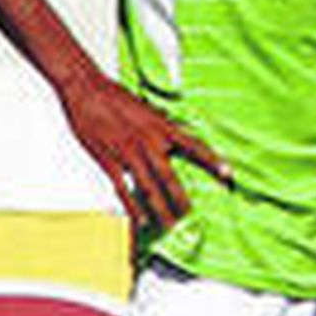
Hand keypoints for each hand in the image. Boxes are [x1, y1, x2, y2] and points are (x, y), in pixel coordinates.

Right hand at [57, 68, 229, 232]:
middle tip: (190, 216)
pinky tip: (141, 220)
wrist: (86, 89)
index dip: (213, 161)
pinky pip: (123, 189)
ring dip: (160, 209)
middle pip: (171, 177)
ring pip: (149, 188)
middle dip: (181, 200)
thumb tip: (178, 136)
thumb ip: (163, 127)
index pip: (195, 146)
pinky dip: (133, 206)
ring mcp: (129, 153)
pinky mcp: (109, 160)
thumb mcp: (149, 110)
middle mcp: (149, 142)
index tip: (229, 174)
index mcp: (162, 127)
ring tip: (169, 226)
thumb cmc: (116, 97)